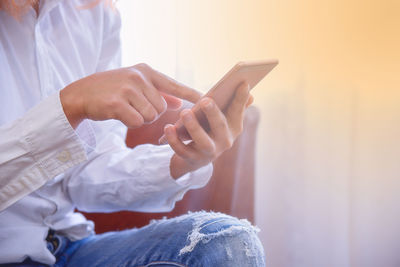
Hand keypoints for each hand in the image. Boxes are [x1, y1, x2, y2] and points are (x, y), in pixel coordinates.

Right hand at [60, 63, 201, 128]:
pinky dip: (130, 122)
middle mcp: (139, 77)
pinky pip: (137, 122)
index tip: (205, 100)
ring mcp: (128, 89)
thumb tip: (179, 104)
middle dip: (151, 113)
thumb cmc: (112, 90)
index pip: (173, 84)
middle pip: (162, 107)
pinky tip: (119, 114)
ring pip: (151, 116)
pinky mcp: (117, 103)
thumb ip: (158, 93)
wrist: (81, 94)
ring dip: (140, 118)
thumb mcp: (136, 86)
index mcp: (146, 71)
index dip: (190, 94)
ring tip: (126, 108)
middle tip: (133, 106)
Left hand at [165, 83, 253, 178]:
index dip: (241, 99)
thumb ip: (234, 105)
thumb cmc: (209, 131)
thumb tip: (248, 90)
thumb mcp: (222, 119)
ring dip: (194, 127)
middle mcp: (224, 141)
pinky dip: (174, 140)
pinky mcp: (192, 160)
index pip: (238, 112)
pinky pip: (182, 150)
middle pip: (220, 126)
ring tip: (184, 112)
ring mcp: (209, 152)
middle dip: (213, 113)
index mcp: (233, 128)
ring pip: (203, 141)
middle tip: (205, 100)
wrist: (193, 159)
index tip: (243, 83)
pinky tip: (168, 127)